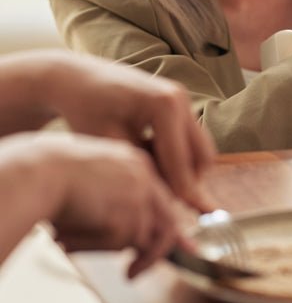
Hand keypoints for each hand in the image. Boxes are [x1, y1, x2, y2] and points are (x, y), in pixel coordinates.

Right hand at [7, 132, 182, 277]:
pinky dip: (93, 249)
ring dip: (121, 255)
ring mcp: (140, 196)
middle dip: (158, 253)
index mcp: (136, 162)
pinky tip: (70, 240)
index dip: (167, 225)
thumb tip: (129, 235)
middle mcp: (144, 176)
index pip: (162, 198)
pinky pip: (118, 246)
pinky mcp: (129, 216)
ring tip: (97, 257)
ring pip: (143, 239)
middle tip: (134, 273)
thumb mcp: (93, 180)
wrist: (41, 172)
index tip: (180, 245)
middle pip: (167, 221)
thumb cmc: (53, 175)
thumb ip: (115, 200)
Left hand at [39, 52, 215, 211]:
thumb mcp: (112, 148)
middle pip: (201, 155)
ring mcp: (182, 97)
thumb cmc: (88, 115)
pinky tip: (150, 159)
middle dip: (189, 181)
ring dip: (185, 168)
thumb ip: (145, 172)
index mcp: (164, 106)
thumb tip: (167, 202)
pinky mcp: (179, 101)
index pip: (179, 161)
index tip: (188, 220)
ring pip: (200, 147)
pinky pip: (189, 138)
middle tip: (165, 202)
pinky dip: (178, 155)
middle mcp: (180, 98)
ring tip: (153, 178)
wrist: (78, 81)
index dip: (181, 193)